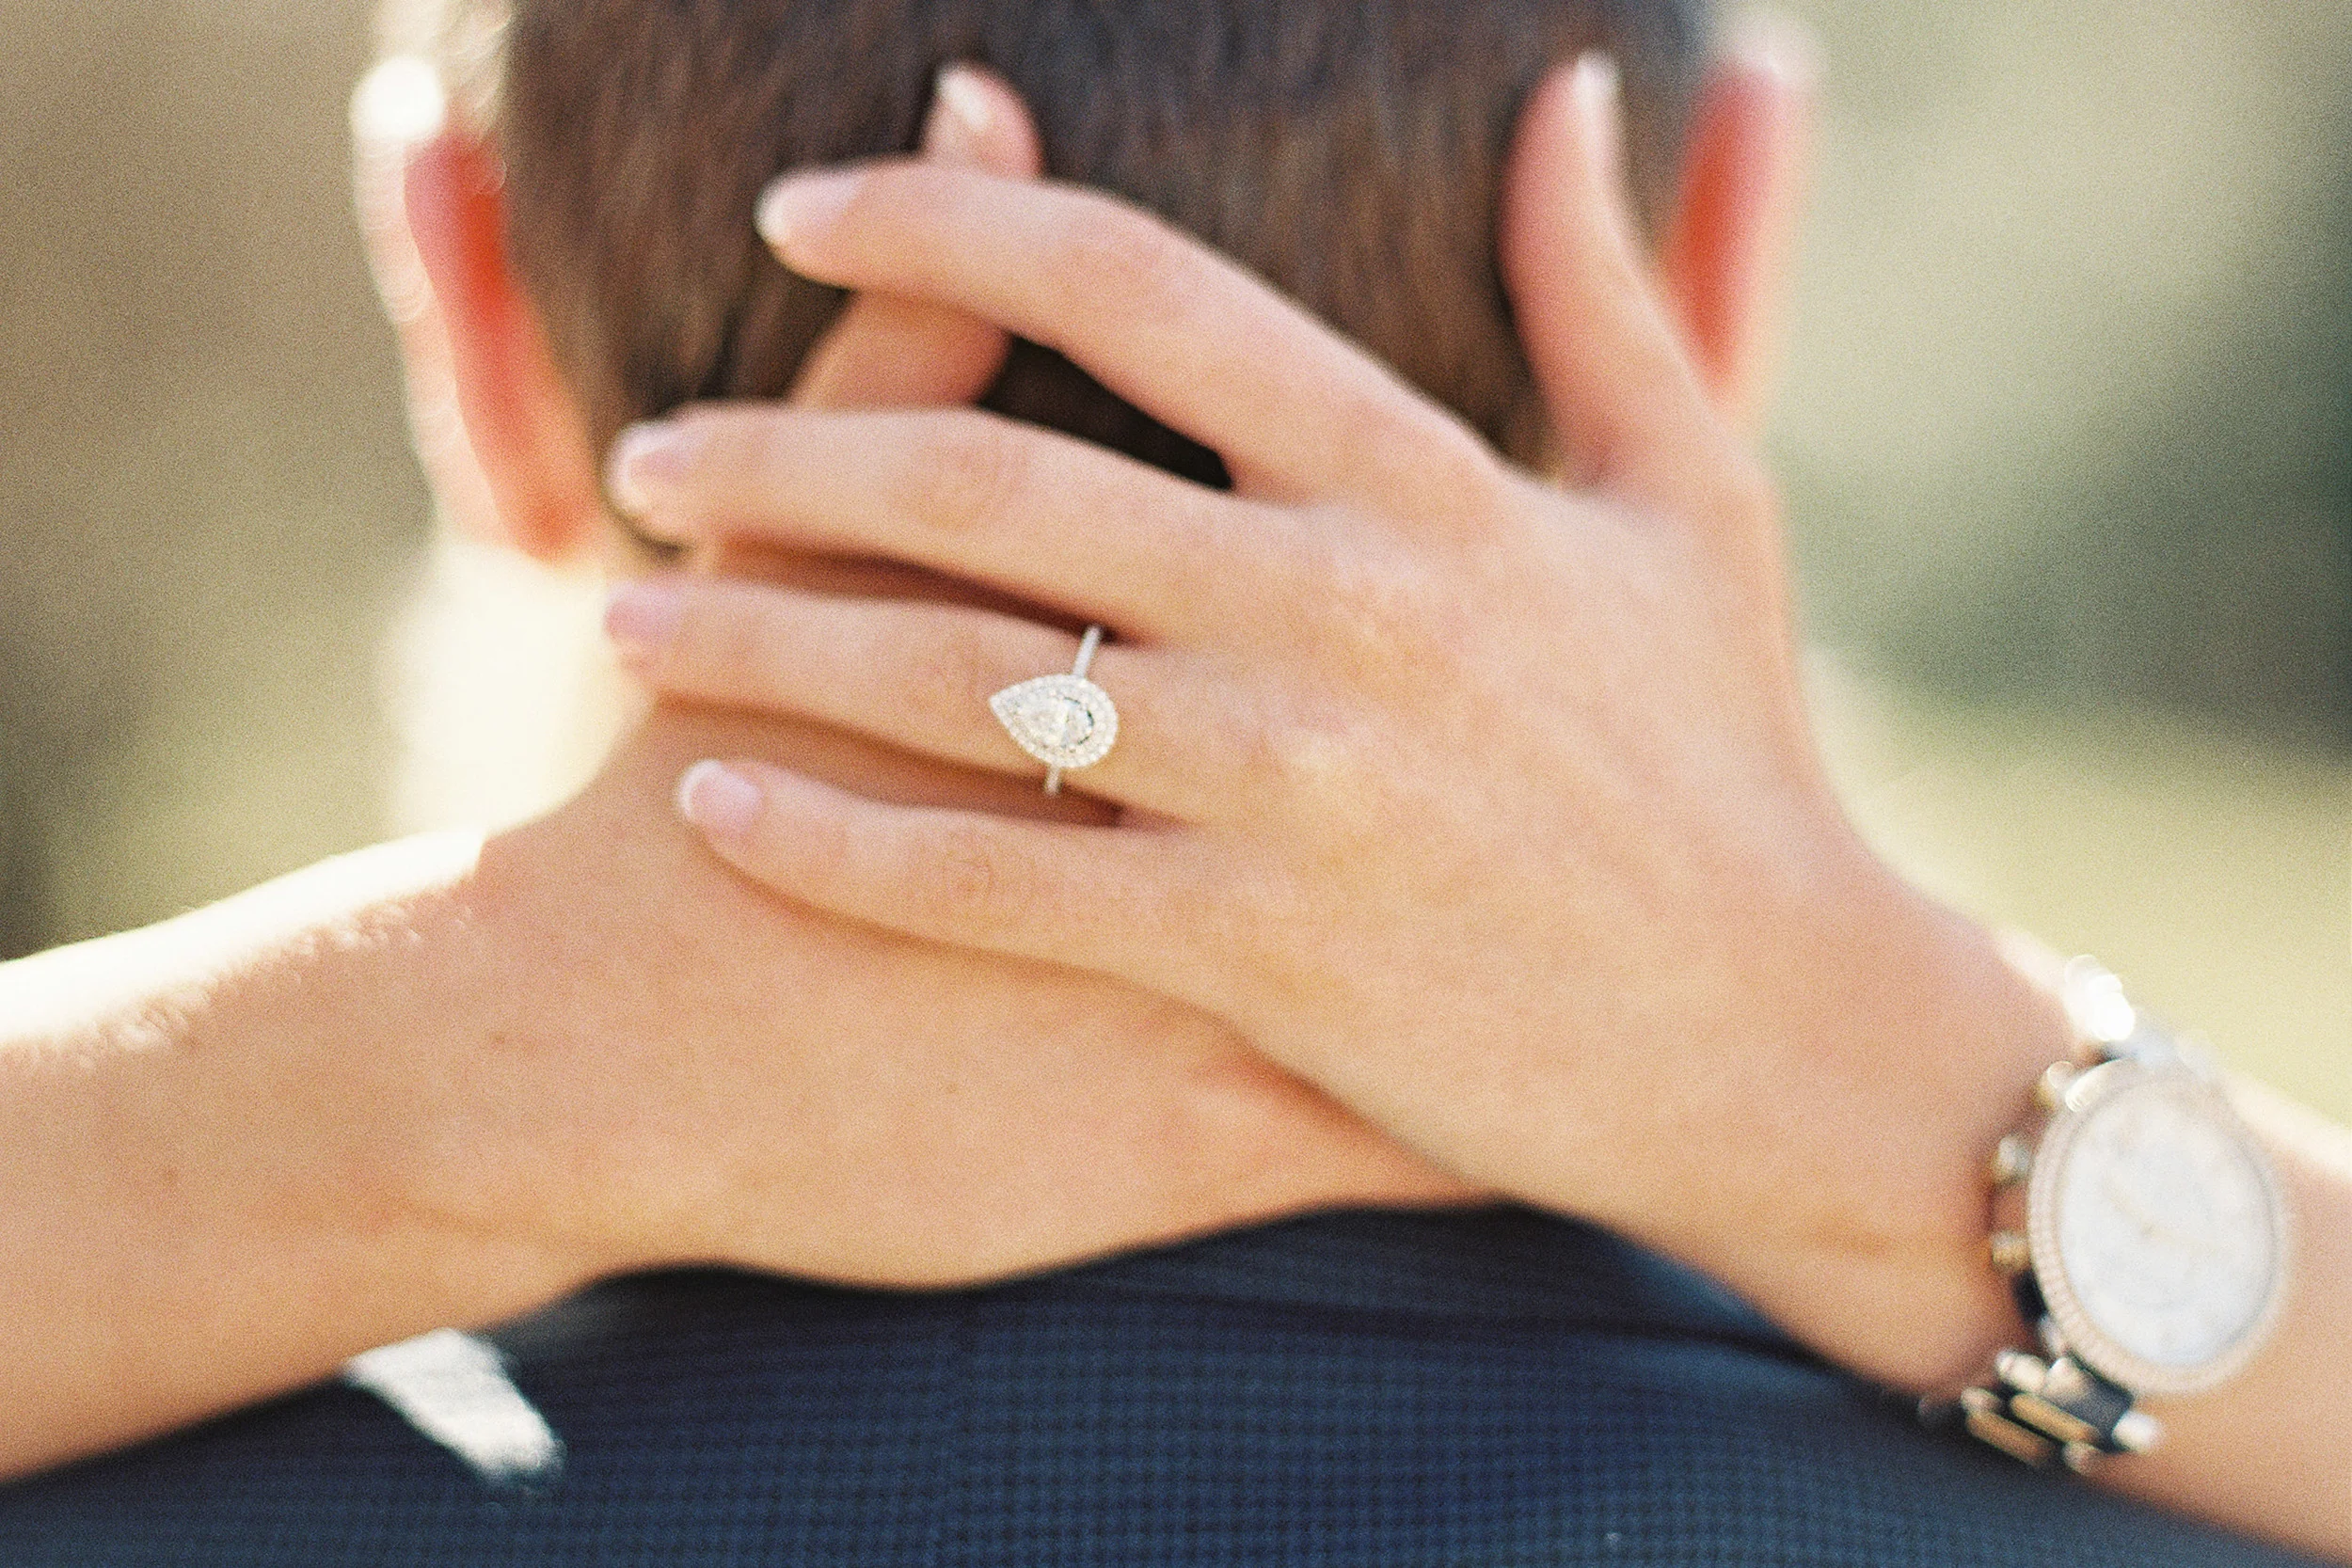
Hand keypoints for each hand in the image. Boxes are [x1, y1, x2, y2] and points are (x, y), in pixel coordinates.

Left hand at [601, 57, 2072, 1390]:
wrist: (1781, 1035)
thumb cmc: (1731, 754)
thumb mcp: (1696, 495)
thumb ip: (1608, 286)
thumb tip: (1571, 87)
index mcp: (1426, 478)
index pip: (1141, 288)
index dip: (944, 220)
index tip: (800, 212)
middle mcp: (1336, 611)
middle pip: (991, 483)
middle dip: (781, 450)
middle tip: (654, 451)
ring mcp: (1286, 789)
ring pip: (956, 682)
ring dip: (761, 637)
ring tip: (623, 612)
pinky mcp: (1249, 955)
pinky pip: (992, 885)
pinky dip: (834, 843)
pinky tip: (712, 806)